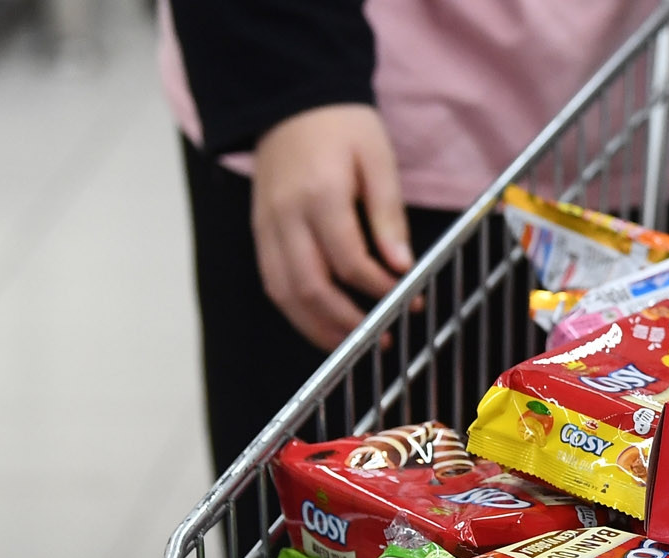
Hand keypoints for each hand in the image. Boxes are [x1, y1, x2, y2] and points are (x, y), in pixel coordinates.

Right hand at [251, 104, 413, 349]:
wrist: (292, 101)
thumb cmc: (342, 128)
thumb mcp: (378, 161)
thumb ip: (388, 214)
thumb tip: (401, 264)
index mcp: (319, 195)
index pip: (348, 260)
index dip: (379, 288)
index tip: (409, 299)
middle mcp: (285, 215)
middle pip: (310, 285)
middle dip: (347, 321)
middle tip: (382, 338)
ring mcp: (267, 226)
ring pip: (284, 292)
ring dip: (318, 327)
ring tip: (354, 344)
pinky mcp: (260, 232)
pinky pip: (273, 281)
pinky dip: (297, 310)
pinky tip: (324, 324)